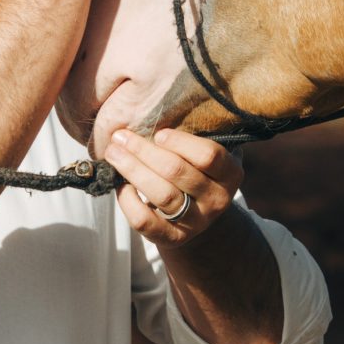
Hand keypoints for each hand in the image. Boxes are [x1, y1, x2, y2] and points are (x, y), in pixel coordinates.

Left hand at [105, 125, 242, 245]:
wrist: (199, 215)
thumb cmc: (197, 171)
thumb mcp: (205, 152)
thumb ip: (195, 134)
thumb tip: (158, 105)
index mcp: (230, 173)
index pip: (209, 156)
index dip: (181, 143)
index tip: (158, 133)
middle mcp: (217, 200)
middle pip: (177, 172)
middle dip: (144, 151)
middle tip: (120, 136)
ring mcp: (196, 223)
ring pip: (161, 195)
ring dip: (132, 170)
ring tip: (113, 152)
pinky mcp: (172, 238)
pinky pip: (145, 221)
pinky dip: (128, 201)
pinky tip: (120, 184)